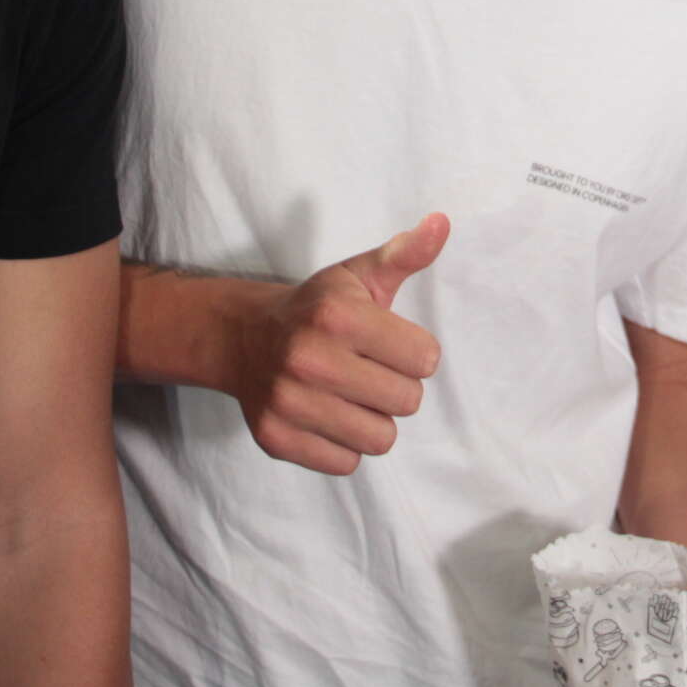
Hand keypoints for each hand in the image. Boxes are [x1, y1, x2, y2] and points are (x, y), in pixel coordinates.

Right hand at [224, 214, 447, 475]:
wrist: (244, 337)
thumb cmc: (318, 307)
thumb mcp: (360, 274)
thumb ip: (406, 253)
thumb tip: (442, 222)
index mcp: (338, 316)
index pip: (426, 360)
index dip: (414, 352)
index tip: (388, 344)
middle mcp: (310, 359)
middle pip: (407, 402)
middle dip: (397, 387)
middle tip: (369, 370)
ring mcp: (288, 402)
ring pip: (380, 439)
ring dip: (374, 420)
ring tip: (352, 394)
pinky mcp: (275, 438)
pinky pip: (346, 464)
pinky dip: (344, 446)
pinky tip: (327, 415)